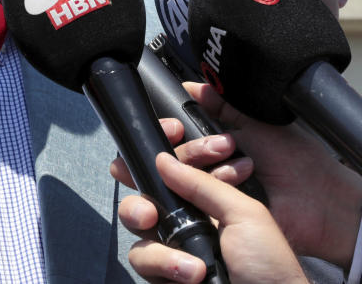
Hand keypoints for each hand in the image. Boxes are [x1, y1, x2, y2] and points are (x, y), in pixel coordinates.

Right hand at [122, 152, 307, 283]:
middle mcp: (183, 220)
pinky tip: (193, 275)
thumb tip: (162, 159)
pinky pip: (142, 262)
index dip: (164, 147)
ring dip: (160, 248)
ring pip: (134, 231)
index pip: (172, 166)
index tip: (171, 135)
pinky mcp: (163, 275)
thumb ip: (203, 183)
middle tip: (150, 214)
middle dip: (138, 203)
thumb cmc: (270, 264)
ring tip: (193, 266)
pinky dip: (165, 266)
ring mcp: (171, 248)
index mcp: (204, 199)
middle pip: (140, 196)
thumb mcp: (246, 213)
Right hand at [187, 81, 361, 265]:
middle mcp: (210, 169)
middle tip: (227, 146)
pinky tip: (240, 183)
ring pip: (183, 176)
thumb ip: (221, 104)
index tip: (180, 125)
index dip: (176, 129)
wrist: (318, 198)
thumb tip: (191, 86)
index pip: (179, 136)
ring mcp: (212, 193)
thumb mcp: (254, 122)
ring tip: (245, 168)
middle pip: (177, 155)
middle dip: (199, 147)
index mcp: (216, 145)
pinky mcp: (215, 216)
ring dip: (214, 167)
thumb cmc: (295, 160)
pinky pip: (195, 200)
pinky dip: (217, 188)